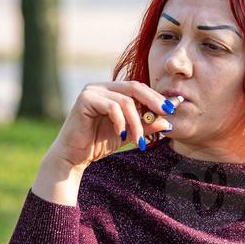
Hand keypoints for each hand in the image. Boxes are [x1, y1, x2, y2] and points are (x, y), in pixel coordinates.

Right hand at [46, 81, 175, 171]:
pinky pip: (112, 107)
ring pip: (125, 100)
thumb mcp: (127, 134)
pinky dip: (121, 122)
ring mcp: (92, 91)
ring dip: (136, 121)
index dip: (156, 97)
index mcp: (111, 91)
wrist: (73, 157)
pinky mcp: (85, 99)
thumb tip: (167, 121)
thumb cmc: (97, 144)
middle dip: (153, 101)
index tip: (171, 109)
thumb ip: (144, 126)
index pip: (138, 88)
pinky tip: (122, 135)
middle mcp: (101, 87)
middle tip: (167, 114)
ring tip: (139, 140)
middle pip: (134, 87)